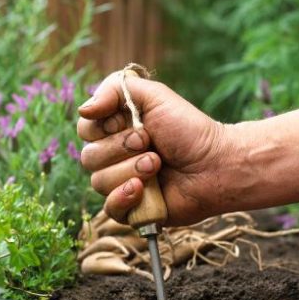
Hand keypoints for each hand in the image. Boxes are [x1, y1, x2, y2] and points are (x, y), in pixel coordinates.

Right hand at [77, 71, 231, 225]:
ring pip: (99, 182)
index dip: (105, 129)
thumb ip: (116, 89)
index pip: (85, 130)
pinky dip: (123, 199)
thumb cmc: (188, 129)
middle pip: (89, 158)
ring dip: (130, 171)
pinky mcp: (133, 209)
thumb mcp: (155, 96)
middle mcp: (115, 158)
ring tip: (158, 165)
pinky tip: (141, 190)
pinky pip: (110, 210)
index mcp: (116, 131)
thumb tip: (83, 109)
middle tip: (153, 146)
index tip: (136, 124)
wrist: (215, 164)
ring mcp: (122, 184)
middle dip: (121, 150)